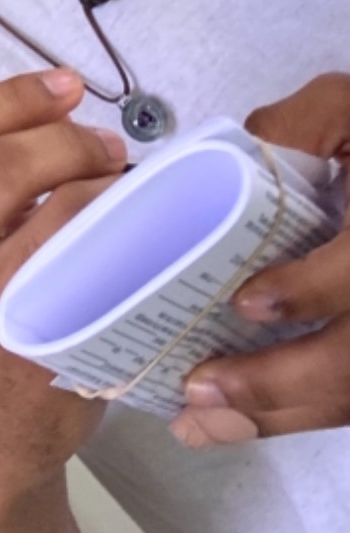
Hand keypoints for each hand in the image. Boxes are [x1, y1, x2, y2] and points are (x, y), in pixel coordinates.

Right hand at [0, 68, 128, 500]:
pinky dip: (125, 229)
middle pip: (7, 157)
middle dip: (69, 136)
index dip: (16, 92)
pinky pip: (95, 259)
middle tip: (105, 147)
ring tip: (124, 184)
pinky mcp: (40, 337)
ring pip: (58, 204)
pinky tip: (138, 227)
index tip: (63, 85)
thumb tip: (58, 109)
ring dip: (105, 181)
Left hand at [171, 74, 349, 449]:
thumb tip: (226, 159)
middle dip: (277, 384)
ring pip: (348, 395)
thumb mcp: (348, 111)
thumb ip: (296, 126)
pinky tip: (236, 418)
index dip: (310, 290)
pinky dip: (291, 412)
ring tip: (197, 421)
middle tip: (199, 388)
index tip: (247, 301)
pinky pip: (343, 394)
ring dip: (274, 415)